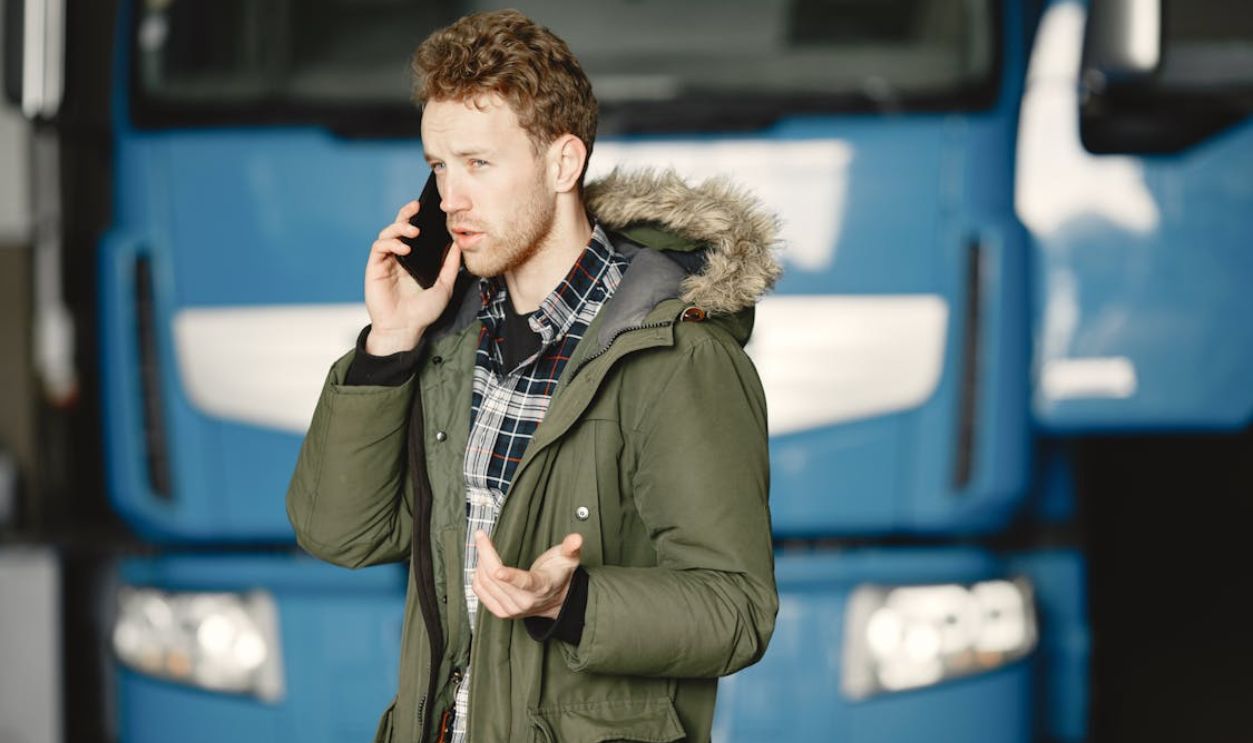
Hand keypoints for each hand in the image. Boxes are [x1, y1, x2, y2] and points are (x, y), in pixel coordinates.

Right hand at [363, 200, 460, 354]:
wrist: (405, 329)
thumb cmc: (423, 312)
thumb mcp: (444, 286)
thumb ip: (450, 265)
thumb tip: (458, 244)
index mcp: (414, 259)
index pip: (415, 232)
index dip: (419, 218)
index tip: (430, 208)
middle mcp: (399, 258)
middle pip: (399, 227)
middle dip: (406, 213)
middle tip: (416, 206)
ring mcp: (386, 262)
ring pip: (388, 233)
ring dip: (399, 227)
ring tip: (413, 231)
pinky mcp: (374, 267)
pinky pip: (379, 247)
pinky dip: (391, 243)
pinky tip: (404, 248)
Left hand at [472, 530, 582, 619]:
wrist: (555, 600)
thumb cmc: (558, 575)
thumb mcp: (569, 559)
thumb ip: (571, 547)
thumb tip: (576, 538)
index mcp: (541, 587)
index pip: (524, 583)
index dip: (509, 577)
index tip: (497, 570)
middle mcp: (525, 601)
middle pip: (497, 578)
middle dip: (485, 553)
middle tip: (481, 536)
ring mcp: (511, 609)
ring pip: (485, 583)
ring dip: (480, 562)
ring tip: (483, 548)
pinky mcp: (500, 612)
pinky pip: (480, 592)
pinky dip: (477, 575)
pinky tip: (481, 564)